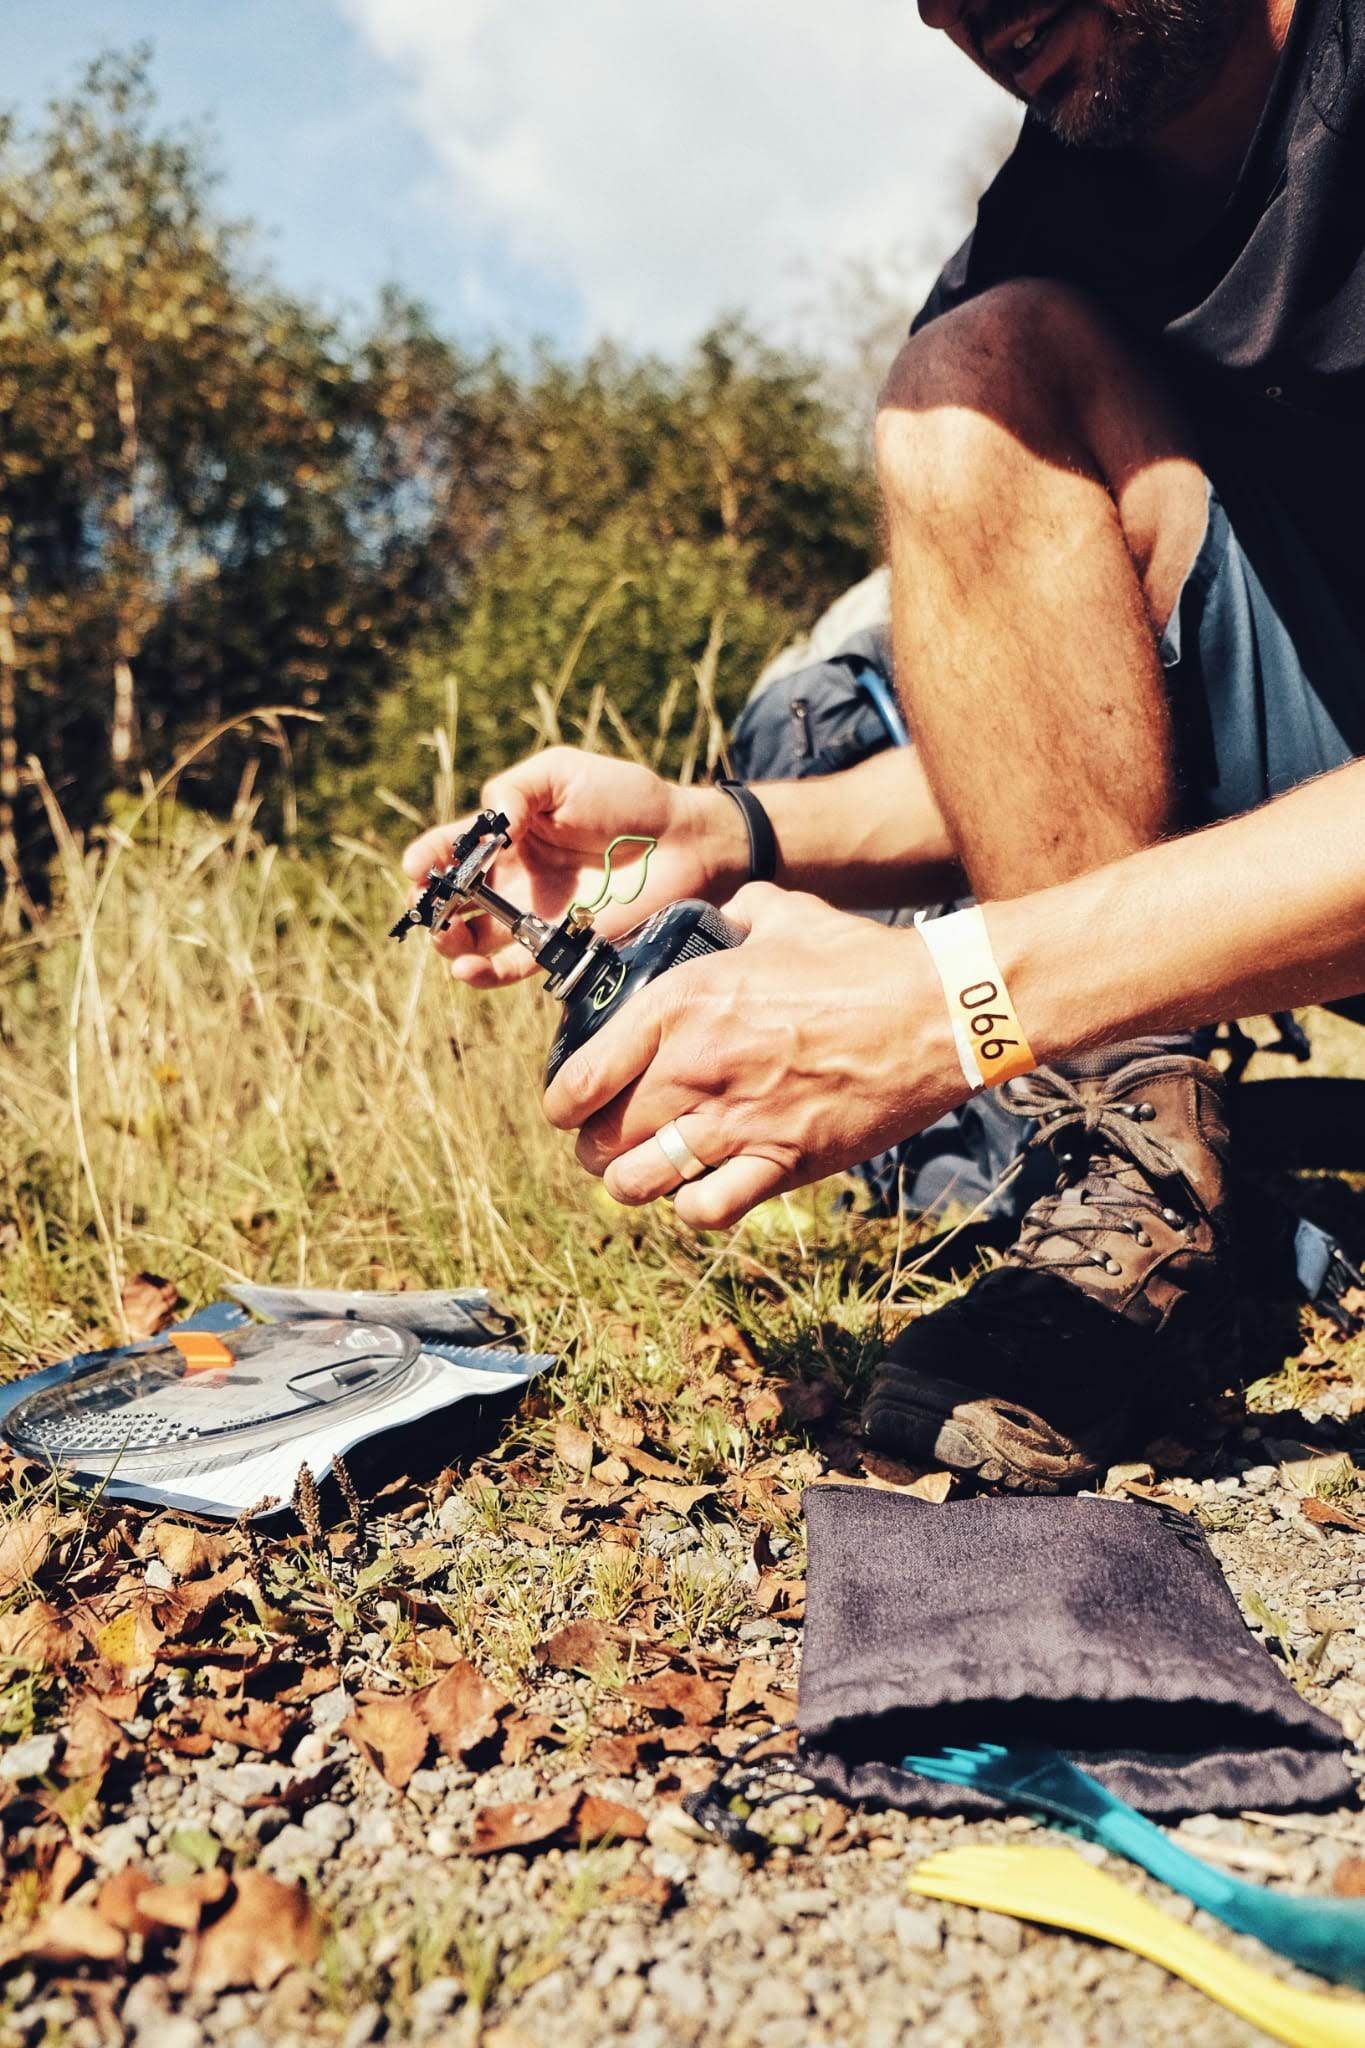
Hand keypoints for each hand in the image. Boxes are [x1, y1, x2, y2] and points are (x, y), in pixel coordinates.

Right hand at [401, 747, 748, 986]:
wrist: (682, 840)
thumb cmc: (625, 797)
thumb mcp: (560, 772)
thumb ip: (512, 790)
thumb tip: (486, 829)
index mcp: (505, 835)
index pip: (450, 848)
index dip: (425, 857)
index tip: (416, 865)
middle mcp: (511, 878)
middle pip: (450, 899)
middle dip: (427, 904)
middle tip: (426, 905)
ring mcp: (531, 914)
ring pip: (470, 940)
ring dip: (447, 944)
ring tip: (446, 939)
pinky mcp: (555, 946)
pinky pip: (509, 967)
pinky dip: (482, 974)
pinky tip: (468, 968)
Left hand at [543, 884, 969, 1227]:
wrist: (935, 1010)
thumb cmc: (862, 961)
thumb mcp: (786, 917)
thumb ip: (739, 914)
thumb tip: (727, 913)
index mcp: (682, 1003)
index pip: (582, 1075)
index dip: (563, 1103)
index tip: (567, 1108)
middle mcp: (696, 1066)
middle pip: (603, 1137)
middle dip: (595, 1147)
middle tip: (607, 1143)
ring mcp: (737, 1121)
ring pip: (640, 1182)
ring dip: (633, 1183)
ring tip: (643, 1175)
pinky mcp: (782, 1161)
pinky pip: (705, 1210)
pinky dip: (693, 1208)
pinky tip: (700, 1191)